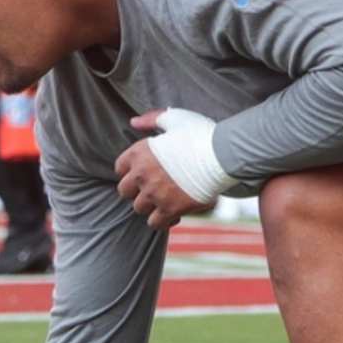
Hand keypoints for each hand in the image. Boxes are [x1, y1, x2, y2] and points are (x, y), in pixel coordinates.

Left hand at [114, 111, 204, 228]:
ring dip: (151, 205)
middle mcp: (141, 174)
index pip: (120, 168)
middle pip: (125, 191)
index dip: (131, 170)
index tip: (143, 172)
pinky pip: (155, 223)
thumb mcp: (175, 119)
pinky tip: (174, 212)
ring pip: (139, 208)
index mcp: (139, 152)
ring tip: (165, 199)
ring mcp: (154, 193)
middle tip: (153, 187)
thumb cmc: (201, 135)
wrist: (223, 155)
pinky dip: (163, 220)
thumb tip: (134, 122)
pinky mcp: (170, 209)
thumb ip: (152, 119)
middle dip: (137, 190)